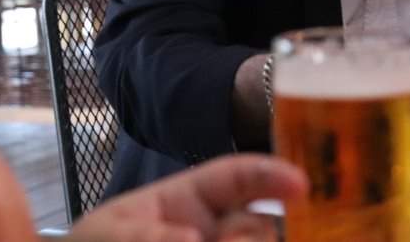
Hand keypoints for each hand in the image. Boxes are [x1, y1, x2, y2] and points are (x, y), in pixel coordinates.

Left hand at [69, 154, 306, 241]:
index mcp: (187, 202)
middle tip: (236, 240)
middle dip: (259, 233)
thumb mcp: (108, 236)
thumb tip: (193, 240)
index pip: (236, 178)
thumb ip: (147, 236)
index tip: (301, 183)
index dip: (269, 174)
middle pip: (259, 228)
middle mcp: (213, 233)